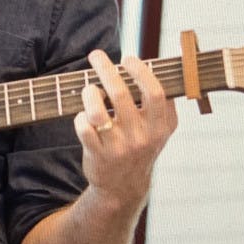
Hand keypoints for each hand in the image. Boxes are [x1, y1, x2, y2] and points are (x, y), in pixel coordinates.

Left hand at [73, 50, 177, 212]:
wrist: (123, 187)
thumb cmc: (141, 148)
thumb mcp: (160, 130)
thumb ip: (163, 103)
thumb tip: (154, 67)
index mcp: (159, 126)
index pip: (154, 93)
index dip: (141, 72)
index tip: (128, 58)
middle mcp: (140, 136)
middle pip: (120, 94)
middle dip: (105, 69)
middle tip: (96, 56)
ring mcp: (118, 146)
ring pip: (97, 110)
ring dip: (89, 93)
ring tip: (89, 89)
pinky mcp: (98, 154)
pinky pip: (83, 127)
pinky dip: (80, 116)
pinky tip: (84, 116)